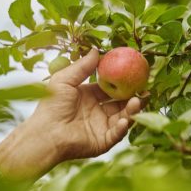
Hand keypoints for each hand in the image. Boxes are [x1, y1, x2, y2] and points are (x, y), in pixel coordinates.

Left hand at [0, 49, 141, 180]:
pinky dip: (123, 128)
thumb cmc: (51, 105)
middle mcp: (97, 112)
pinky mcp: (102, 142)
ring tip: (138, 102)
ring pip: (123, 117)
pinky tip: (125, 120)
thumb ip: (82, 66)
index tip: (134, 73)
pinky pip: (117, 134)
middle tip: (146, 89)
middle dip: (134, 97)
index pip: (110, 88)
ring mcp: (101, 127)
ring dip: (132, 110)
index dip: (122, 82)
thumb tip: (96, 49)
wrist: (45, 133)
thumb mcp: (65, 80)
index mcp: (89, 97)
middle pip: (121, 103)